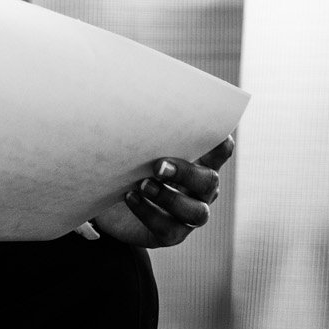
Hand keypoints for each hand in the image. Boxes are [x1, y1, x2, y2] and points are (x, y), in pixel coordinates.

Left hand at [91, 137, 234, 248]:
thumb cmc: (127, 168)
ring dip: (170, 197)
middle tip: (158, 165)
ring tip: (143, 184)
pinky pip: (169, 229)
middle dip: (186, 173)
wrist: (107, 203)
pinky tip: (130, 197)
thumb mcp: (135, 148)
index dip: (221, 144)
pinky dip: (149, 213)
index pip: (220, 152)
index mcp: (199, 164)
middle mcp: (200, 190)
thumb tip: (137, 94)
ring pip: (196, 211)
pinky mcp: (171, 234)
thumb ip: (146, 131)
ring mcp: (188, 215)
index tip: (212, 133)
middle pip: (209, 182)